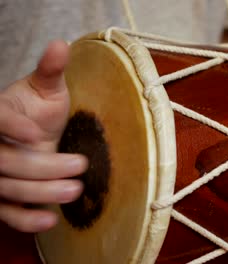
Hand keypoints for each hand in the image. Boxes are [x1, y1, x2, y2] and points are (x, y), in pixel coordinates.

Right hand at [0, 41, 87, 232]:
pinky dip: (25, 220)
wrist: (35, 135)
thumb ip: (50, 71)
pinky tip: (50, 221)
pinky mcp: (5, 199)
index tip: (36, 134)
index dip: (11, 127)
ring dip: (41, 193)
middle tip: (80, 165)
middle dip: (42, 166)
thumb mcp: (46, 90)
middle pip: (5, 162)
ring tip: (75, 191)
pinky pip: (8, 214)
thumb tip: (60, 44)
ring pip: (8, 189)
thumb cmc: (39, 111)